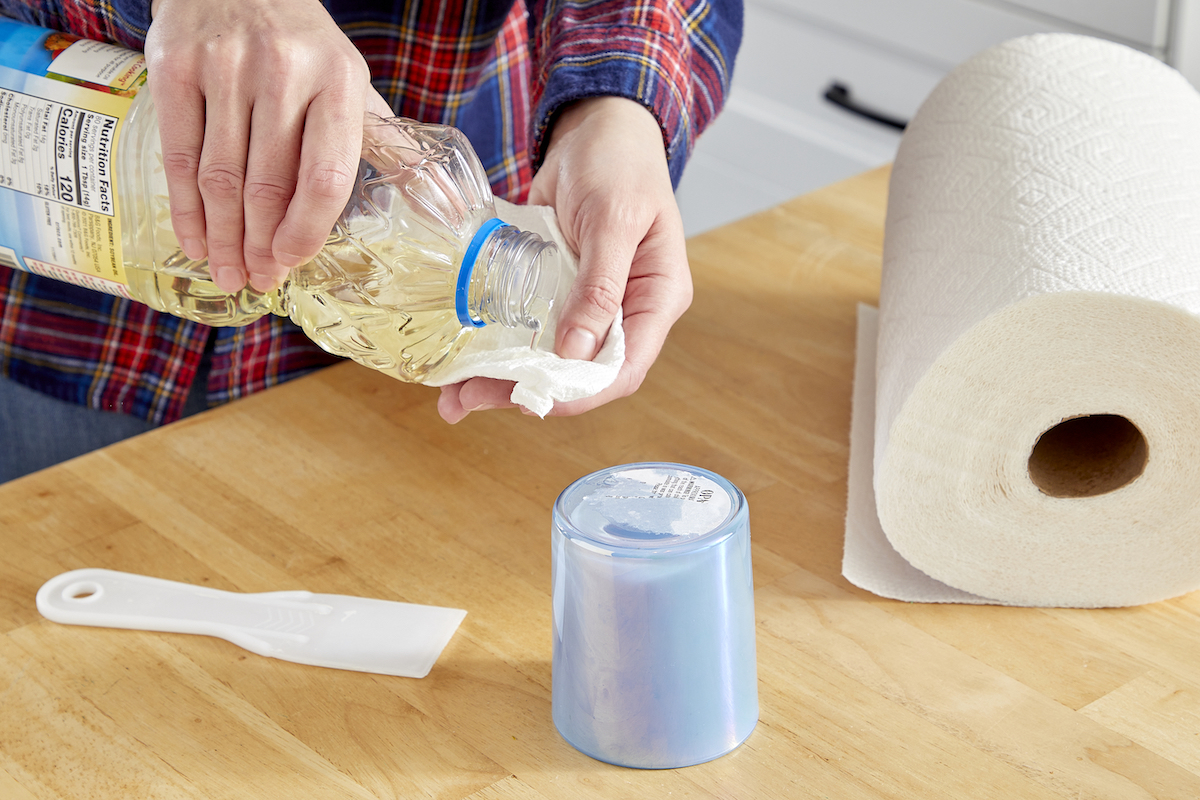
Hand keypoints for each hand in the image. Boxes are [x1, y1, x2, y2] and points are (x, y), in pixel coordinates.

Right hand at [146, 0, 391, 292]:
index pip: (325, 177)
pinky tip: (194, 238)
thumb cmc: (302, 47)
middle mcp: (283, 71)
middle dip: (260, 246)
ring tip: (227, 273)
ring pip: (220, 177)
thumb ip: (383, 142)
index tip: (291, 263)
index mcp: (338, 82)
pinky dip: (185, 207)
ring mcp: (225, 67)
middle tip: (256, 280)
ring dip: (223, 237)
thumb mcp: (350, 82)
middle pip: (268, 185)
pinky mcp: (175, 66)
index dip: (306, 231)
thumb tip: (438, 205)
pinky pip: (178, 153)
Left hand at [437, 97, 691, 422]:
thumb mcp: (612, 219)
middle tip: (468, 399)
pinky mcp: (557, 292)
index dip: (578, 393)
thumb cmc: (620, 162)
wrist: (594, 126)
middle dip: (526, 391)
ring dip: (502, 377)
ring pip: (548, 358)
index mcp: (656, 299)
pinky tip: (460, 360)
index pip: (622, 368)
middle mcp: (625, 311)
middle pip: (579, 373)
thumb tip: (576, 350)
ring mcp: (589, 304)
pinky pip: (527, 330)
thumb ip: (599, 284)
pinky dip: (496, 346)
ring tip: (453, 393)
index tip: (529, 399)